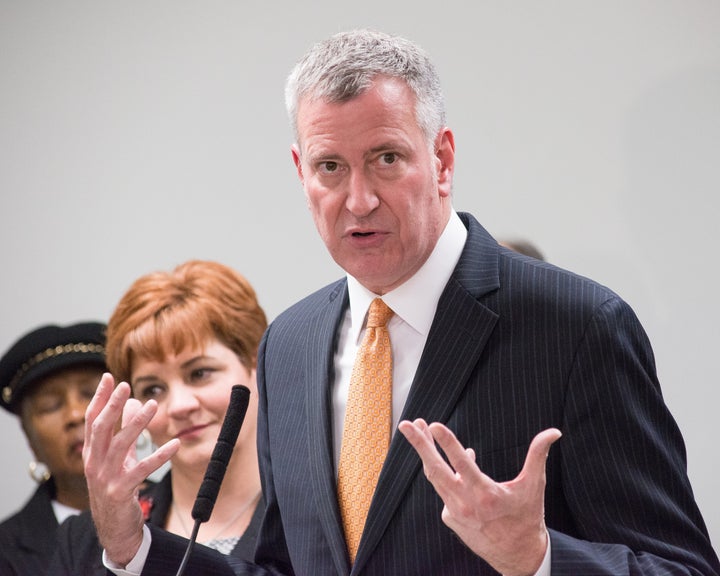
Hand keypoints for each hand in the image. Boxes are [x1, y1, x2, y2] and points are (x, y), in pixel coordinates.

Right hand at [83, 373, 179, 565]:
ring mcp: (105, 478)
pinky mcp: (121, 491)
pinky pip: (142, 469)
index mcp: (91, 453)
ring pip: (120, 445)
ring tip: (152, 405)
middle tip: (125, 385)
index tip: (107, 377)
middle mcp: (94, 463)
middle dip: (111, 405)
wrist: (114, 528)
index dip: (99, 398)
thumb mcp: (118, 457)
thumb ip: (123, 430)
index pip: (92, 420)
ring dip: (136, 423)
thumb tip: (132, 401)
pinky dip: (159, 456)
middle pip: (100, 429)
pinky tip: (175, 444)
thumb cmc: (116, 487)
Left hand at [398, 419, 560, 575]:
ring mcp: (455, 512)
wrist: (518, 556)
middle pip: (435, 469)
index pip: (461, 463)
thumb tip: (554, 432)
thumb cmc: (528, 518)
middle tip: (406, 424)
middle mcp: (466, 504)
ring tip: (418, 429)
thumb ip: (538, 456)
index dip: (447, 443)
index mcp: (486, 494)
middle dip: (419, 444)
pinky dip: (445, 473)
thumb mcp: (534, 486)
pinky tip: (450, 463)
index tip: (433, 425)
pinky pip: (444, 490)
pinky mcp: (450, 518)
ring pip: (434, 478)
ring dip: (426, 453)